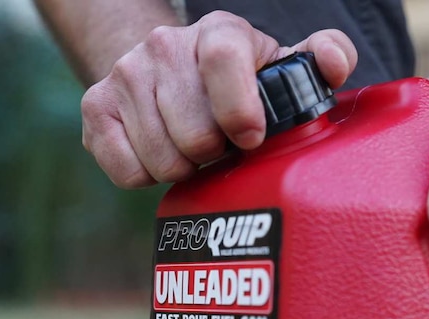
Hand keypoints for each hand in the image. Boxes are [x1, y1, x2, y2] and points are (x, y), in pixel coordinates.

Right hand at [80, 11, 356, 187]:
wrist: (164, 72)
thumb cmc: (236, 82)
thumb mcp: (280, 68)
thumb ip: (320, 61)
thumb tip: (333, 62)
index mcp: (219, 33)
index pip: (224, 59)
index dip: (240, 111)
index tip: (249, 138)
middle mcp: (165, 46)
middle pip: (194, 132)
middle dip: (214, 152)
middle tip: (218, 144)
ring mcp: (125, 75)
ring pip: (162, 158)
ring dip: (184, 167)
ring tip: (191, 148)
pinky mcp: (95, 108)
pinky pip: (127, 170)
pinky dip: (147, 175)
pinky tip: (159, 153)